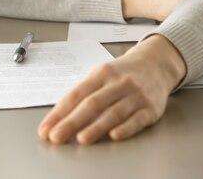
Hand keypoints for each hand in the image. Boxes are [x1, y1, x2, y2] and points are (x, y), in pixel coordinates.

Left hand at [38, 34, 183, 144]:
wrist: (156, 64)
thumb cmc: (123, 73)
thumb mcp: (102, 75)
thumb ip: (84, 93)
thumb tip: (59, 118)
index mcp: (102, 73)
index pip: (76, 94)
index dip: (60, 113)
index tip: (46, 129)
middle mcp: (119, 82)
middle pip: (93, 103)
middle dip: (72, 122)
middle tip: (56, 137)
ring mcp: (136, 95)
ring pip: (114, 112)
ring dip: (97, 126)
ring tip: (81, 139)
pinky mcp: (151, 108)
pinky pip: (137, 119)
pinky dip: (126, 128)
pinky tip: (114, 135)